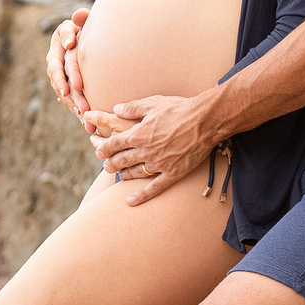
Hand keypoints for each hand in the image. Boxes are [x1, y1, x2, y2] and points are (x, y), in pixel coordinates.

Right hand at [46, 10, 88, 118]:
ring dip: (75, 106)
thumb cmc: (85, 26)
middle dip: (73, 95)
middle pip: (62, 81)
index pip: (57, 62)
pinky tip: (87, 123)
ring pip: (65, 93)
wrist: (86, 36)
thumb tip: (80, 14)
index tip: (69, 89)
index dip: (61, 75)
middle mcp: (56, 61)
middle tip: (82, 107)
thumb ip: (81, 18)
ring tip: (86, 118)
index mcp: (57, 46)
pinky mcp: (68, 84)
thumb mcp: (81, 20)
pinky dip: (79, 110)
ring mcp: (60, 74)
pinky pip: (71, 99)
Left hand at [87, 94, 215, 204]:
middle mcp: (145, 152)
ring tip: (119, 175)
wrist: (205, 121)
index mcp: (137, 134)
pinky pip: (154, 187)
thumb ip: (132, 107)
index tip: (99, 150)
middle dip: (110, 163)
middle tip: (106, 165)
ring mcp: (159, 164)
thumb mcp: (153, 103)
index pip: (113, 144)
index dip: (104, 148)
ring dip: (123, 175)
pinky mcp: (173, 173)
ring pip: (134, 174)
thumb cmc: (179, 108)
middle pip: (121, 160)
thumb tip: (116, 108)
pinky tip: (131, 201)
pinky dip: (141, 196)